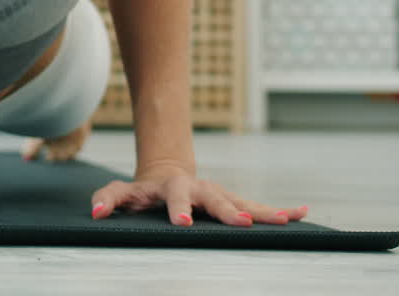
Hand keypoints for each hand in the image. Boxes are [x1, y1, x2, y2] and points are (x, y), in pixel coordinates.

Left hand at [88, 163, 307, 226]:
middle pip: (214, 198)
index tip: (183, 224)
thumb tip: (96, 213)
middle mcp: (200, 188)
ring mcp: (218, 194)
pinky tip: (302, 214)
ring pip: (242, 201)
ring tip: (287, 219)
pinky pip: (258, 206)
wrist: (163, 173)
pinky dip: (280, 210)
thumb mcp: (119, 193)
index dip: (178, 209)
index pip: (174, 197)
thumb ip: (106, 199)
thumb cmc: (140, 191)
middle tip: (241, 223)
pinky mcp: (232, 201)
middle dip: (227, 210)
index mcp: (172, 187)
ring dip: (263, 211)